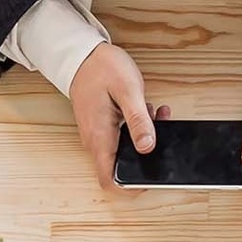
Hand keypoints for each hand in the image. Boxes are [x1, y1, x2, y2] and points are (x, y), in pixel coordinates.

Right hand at [69, 43, 169, 190]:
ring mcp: (98, 135)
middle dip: (147, 157)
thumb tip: (148, 147)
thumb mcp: (128, 90)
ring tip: (156, 116)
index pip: (110, 181)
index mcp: (100, 138)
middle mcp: (96, 142)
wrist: (81, 54)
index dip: (131, 187)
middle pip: (122, 168)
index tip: (151, 176)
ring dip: (144, 140)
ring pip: (125, 152)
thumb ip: (139, 121)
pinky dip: (138, 130)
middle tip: (160, 134)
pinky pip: (122, 139)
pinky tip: (146, 112)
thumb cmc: (101, 68)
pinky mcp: (102, 127)